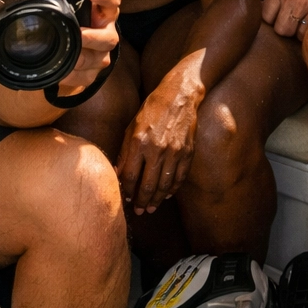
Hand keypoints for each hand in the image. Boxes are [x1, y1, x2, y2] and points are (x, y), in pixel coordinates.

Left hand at [57, 0, 120, 95]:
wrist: (73, 50)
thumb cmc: (71, 22)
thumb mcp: (70, 7)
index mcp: (102, 13)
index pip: (112, 1)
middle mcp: (106, 33)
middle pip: (109, 38)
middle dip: (93, 37)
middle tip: (80, 34)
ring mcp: (101, 55)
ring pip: (98, 59)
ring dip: (82, 58)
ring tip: (67, 57)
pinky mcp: (93, 74)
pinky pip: (85, 77)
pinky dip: (73, 76)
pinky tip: (61, 72)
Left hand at [117, 56, 204, 213]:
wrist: (179, 96)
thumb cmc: (151, 110)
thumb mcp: (131, 127)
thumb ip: (125, 152)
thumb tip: (119, 174)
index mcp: (139, 142)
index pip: (130, 176)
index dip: (127, 191)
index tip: (126, 199)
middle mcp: (157, 149)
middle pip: (147, 185)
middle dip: (141, 202)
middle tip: (139, 211)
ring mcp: (174, 152)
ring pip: (164, 185)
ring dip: (157, 200)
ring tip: (151, 208)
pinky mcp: (188, 152)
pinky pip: (179, 177)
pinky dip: (172, 189)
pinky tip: (166, 195)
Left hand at [262, 0, 307, 38]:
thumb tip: (270, 6)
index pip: (265, 15)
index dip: (272, 20)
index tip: (278, 18)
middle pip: (279, 29)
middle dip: (285, 29)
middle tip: (292, 24)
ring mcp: (304, 5)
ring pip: (293, 33)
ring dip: (298, 32)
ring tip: (303, 24)